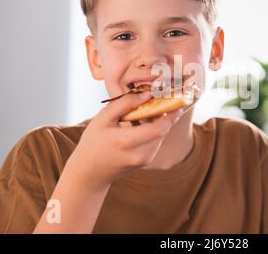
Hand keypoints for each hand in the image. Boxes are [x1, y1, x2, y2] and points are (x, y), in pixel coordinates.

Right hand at [66, 92, 183, 189]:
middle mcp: (139, 154)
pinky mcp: (146, 162)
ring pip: (160, 137)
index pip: (158, 129)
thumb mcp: (103, 118)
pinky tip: (144, 123)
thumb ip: (124, 104)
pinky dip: (154, 131)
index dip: (170, 115)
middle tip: (166, 101)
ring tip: (151, 110)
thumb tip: (147, 95)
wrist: (90, 172)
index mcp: (126, 142)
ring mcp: (144, 161)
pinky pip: (156, 142)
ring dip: (160, 123)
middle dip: (167, 116)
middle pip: (162, 132)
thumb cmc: (93, 141)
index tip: (176, 102)